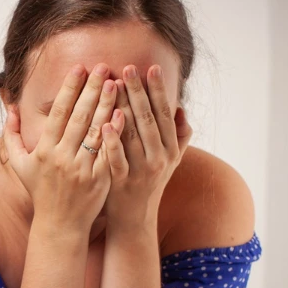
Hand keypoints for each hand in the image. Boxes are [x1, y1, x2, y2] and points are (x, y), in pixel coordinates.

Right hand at [3, 63, 125, 234]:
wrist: (59, 225)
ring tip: (116, 82)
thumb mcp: (19, 165)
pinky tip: (123, 114)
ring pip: (95, 130)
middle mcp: (61, 157)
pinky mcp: (98, 179)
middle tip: (103, 66)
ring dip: (107, 104)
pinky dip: (115, 132)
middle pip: (79, 116)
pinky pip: (108, 151)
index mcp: (44, 151)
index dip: (69, 88)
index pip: (58, 112)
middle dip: (91, 89)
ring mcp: (81, 168)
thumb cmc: (40, 192)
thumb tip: (10, 109)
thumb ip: (11, 136)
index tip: (79, 68)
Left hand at [101, 64, 192, 230]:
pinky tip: (105, 122)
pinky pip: (117, 158)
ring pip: (132, 135)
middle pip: (148, 120)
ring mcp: (141, 171)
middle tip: (128, 67)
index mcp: (170, 150)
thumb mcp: (171, 161)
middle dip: (138, 92)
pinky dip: (112, 140)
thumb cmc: (150, 184)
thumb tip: (181, 109)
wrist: (135, 220)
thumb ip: (179, 136)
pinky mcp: (122, 182)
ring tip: (113, 84)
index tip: (151, 67)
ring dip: (123, 108)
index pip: (165, 114)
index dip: (159, 90)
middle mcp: (159, 159)